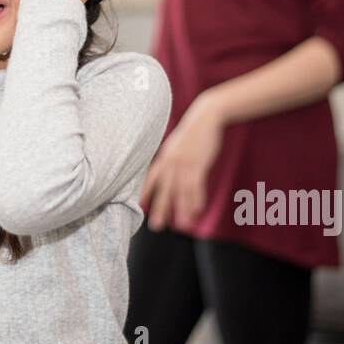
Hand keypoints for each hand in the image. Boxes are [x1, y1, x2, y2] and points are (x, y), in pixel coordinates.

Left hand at [140, 93, 225, 230]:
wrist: (205, 117)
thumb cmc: (191, 132)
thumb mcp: (175, 145)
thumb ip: (171, 159)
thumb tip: (168, 171)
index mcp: (164, 158)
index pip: (151, 179)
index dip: (145, 193)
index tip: (139, 206)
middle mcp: (171, 163)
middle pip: (164, 191)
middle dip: (161, 209)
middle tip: (156, 227)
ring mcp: (184, 164)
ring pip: (182, 192)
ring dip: (183, 210)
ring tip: (183, 226)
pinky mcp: (198, 164)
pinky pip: (197, 186)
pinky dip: (197, 199)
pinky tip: (198, 210)